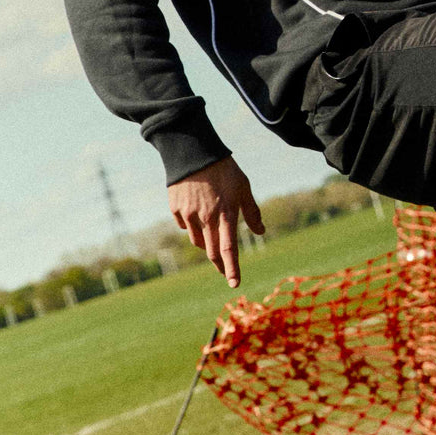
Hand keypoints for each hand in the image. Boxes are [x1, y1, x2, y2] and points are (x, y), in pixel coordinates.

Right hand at [167, 156, 264, 287]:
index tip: (235, 283)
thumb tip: (261, 231)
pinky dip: (191, 226)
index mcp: (225, 214)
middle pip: (212, 251)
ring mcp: (188, 214)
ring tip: (212, 233)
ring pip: (198, 240)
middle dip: (219, 264)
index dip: (232, 268)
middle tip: (224, 271)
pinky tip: (196, 214)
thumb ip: (251, 211)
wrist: (193, 151)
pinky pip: (184, 226)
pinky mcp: (175, 208)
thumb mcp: (243, 187)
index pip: (229, 249)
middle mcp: (206, 218)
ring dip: (207, 244)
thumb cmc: (224, 169)